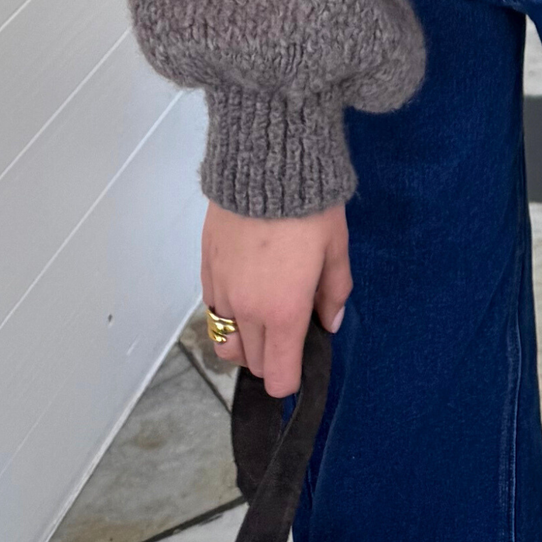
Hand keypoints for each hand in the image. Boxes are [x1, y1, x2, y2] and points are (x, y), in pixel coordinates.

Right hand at [203, 198, 350, 397]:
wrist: (265, 163)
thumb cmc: (309, 206)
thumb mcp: (336, 247)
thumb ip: (333, 292)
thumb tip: (328, 323)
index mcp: (283, 312)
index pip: (277, 377)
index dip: (291, 378)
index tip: (302, 362)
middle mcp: (246, 310)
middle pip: (253, 362)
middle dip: (273, 356)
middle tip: (292, 327)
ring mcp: (221, 291)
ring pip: (226, 342)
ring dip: (246, 339)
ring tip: (264, 314)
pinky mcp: (205, 269)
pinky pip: (212, 310)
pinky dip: (227, 313)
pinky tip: (246, 290)